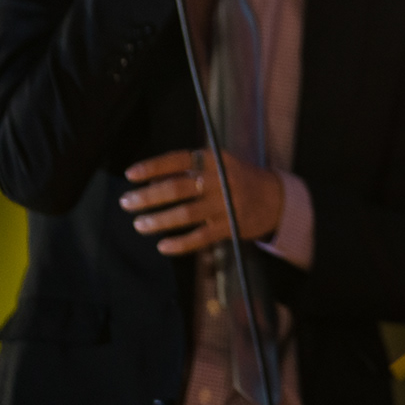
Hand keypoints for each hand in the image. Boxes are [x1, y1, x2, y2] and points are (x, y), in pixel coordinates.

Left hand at [120, 149, 282, 254]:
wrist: (277, 200)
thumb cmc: (239, 180)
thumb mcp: (220, 165)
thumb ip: (190, 170)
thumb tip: (152, 182)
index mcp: (216, 160)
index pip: (179, 159)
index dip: (153, 166)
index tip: (130, 175)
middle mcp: (220, 180)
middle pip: (178, 187)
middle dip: (148, 196)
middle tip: (127, 202)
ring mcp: (226, 204)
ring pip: (186, 213)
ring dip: (159, 220)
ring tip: (140, 225)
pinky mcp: (230, 227)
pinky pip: (200, 237)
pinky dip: (180, 243)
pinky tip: (163, 246)